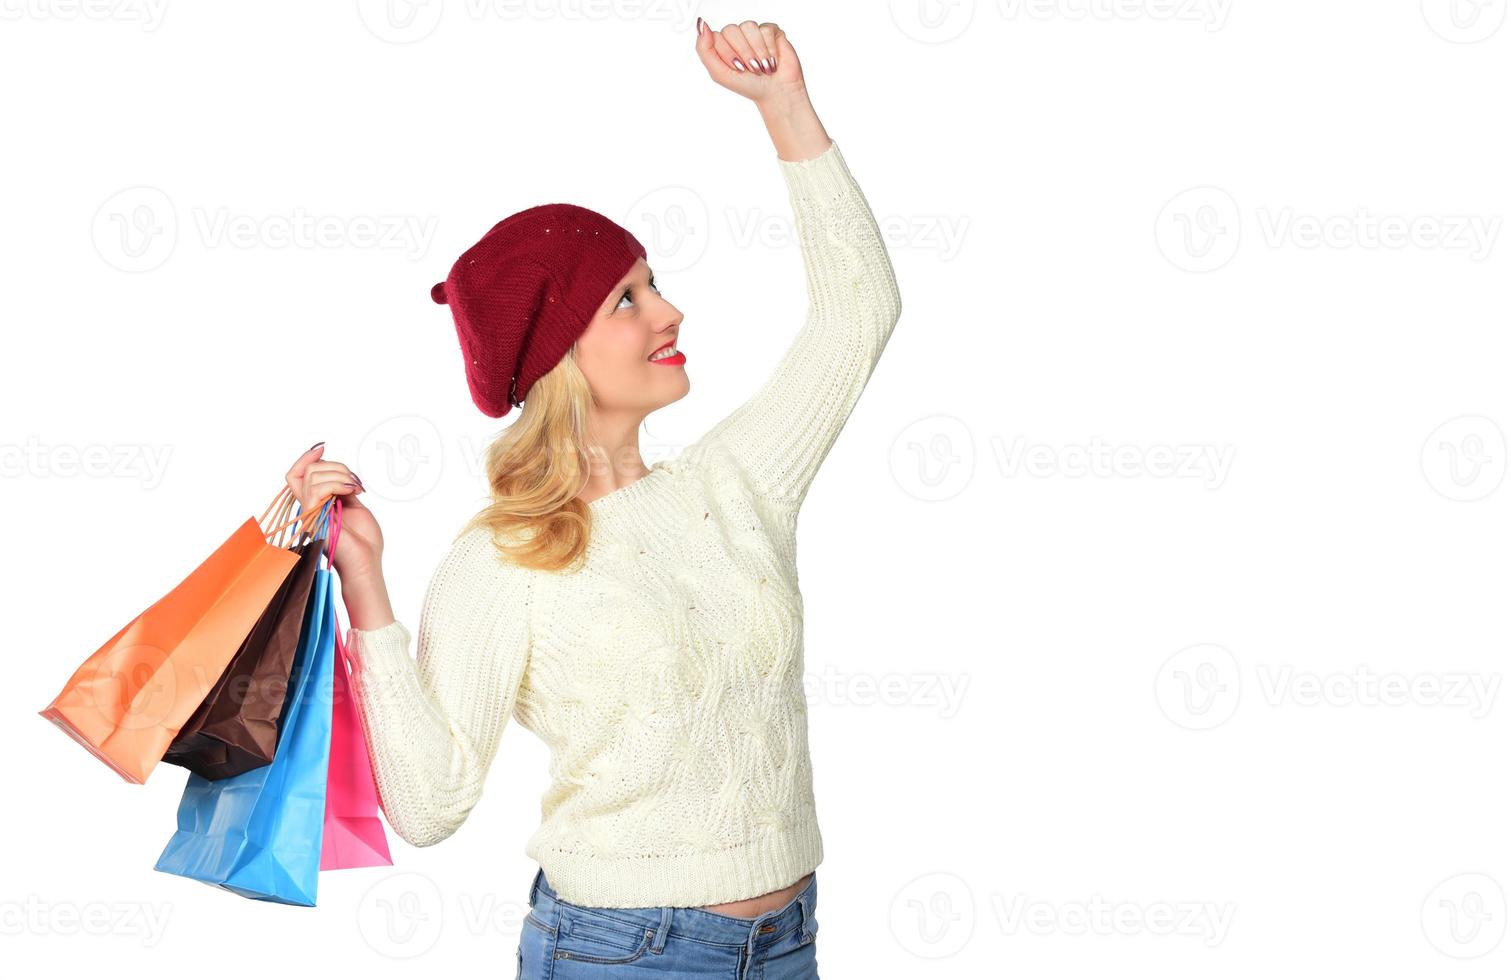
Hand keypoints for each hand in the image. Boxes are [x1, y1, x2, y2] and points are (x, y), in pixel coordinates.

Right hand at [284, 443, 383, 579]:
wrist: (367, 564)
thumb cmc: (364, 542)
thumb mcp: (354, 505)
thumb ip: (342, 487)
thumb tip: (337, 470)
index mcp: (315, 505)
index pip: (298, 475)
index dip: (307, 458)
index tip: (321, 448)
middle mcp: (308, 508)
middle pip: (309, 470)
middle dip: (336, 466)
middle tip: (354, 481)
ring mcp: (310, 514)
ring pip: (313, 476)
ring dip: (340, 475)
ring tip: (355, 488)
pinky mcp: (314, 519)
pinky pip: (318, 489)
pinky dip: (339, 483)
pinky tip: (353, 492)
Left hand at [694, 18, 805, 104]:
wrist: (776, 92)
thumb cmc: (749, 86)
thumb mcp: (719, 74)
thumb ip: (704, 49)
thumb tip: (701, 24)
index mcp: (722, 45)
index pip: (715, 36)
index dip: (727, 53)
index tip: (737, 68)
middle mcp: (736, 36)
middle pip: (730, 30)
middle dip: (742, 53)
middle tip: (750, 68)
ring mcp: (753, 32)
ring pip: (748, 26)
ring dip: (757, 51)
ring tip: (762, 65)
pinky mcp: (770, 30)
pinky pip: (765, 29)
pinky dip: (769, 49)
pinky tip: (772, 59)